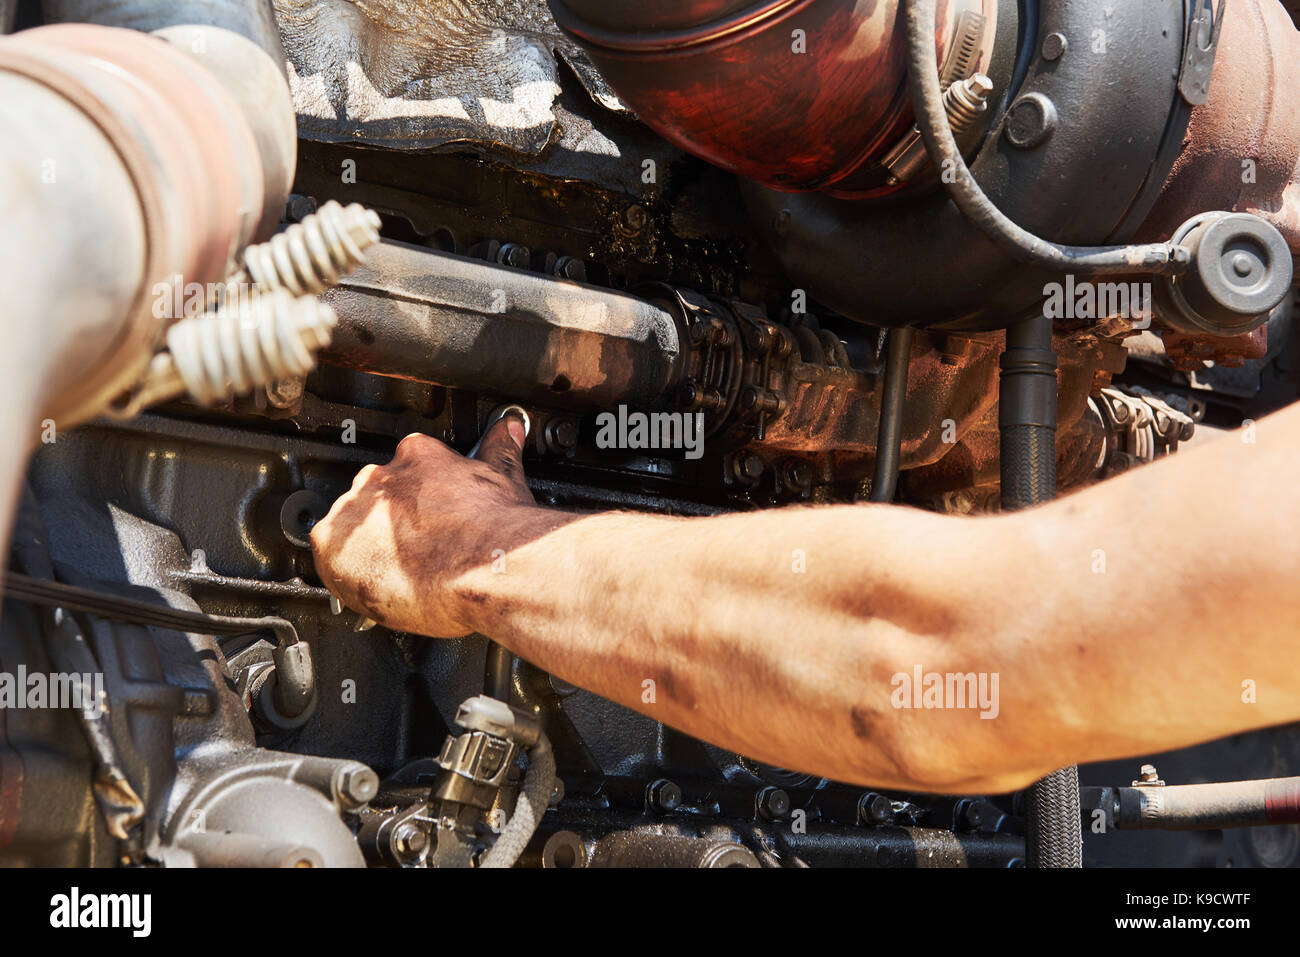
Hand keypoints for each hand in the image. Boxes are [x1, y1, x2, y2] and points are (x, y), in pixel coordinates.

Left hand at [310, 413, 534, 636]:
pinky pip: (328, 560)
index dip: (415, 497)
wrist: (485, 567)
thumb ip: (498, 449)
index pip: (404, 467)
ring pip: (350, 529)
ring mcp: (354, 512)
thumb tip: (507, 430)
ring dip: (368, 548)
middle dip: (390, 524)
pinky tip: (377, 584)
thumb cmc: (496, 530)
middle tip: (417, 549)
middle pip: (373, 499)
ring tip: (400, 573)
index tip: (426, 514)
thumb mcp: (503, 478)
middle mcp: (380, 479)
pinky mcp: (334, 547)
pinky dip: (346, 573)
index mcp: (417, 455)